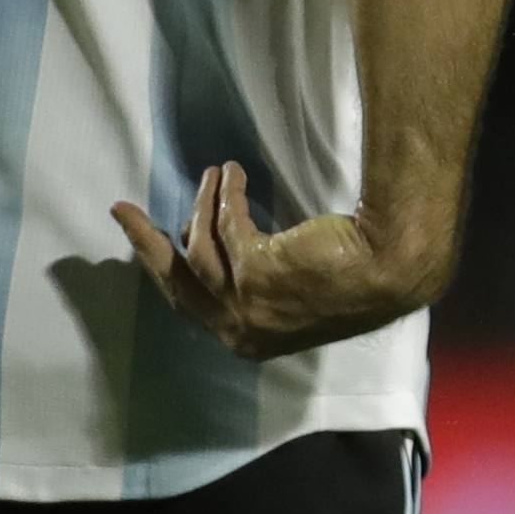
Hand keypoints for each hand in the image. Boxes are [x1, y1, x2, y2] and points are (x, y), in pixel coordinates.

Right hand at [110, 163, 432, 360]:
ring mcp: (245, 306)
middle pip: (175, 282)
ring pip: (197, 248)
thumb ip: (260, 283)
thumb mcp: (294, 292)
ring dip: (202, 205)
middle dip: (145, 244)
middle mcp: (240, 331)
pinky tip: (233, 174)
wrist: (392, 268)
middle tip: (122, 211)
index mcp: (249, 340)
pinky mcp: (254, 272)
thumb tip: (226, 245)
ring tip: (213, 173)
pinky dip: (226, 196)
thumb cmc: (358, 276)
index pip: (190, 305)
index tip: (150, 243)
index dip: (164, 271)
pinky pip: (226, 225)